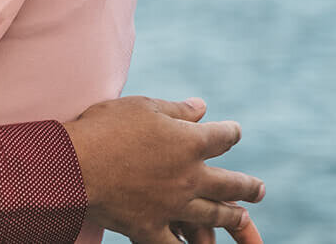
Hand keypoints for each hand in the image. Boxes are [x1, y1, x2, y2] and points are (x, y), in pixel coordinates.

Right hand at [63, 95, 263, 243]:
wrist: (75, 165)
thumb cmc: (106, 127)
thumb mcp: (142, 107)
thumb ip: (176, 110)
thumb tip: (202, 107)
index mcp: (190, 143)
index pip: (222, 137)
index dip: (232, 133)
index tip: (235, 133)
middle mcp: (190, 177)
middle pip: (229, 183)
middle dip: (247, 186)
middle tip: (260, 190)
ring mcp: (174, 206)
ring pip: (212, 215)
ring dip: (230, 216)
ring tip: (242, 218)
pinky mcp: (151, 227)